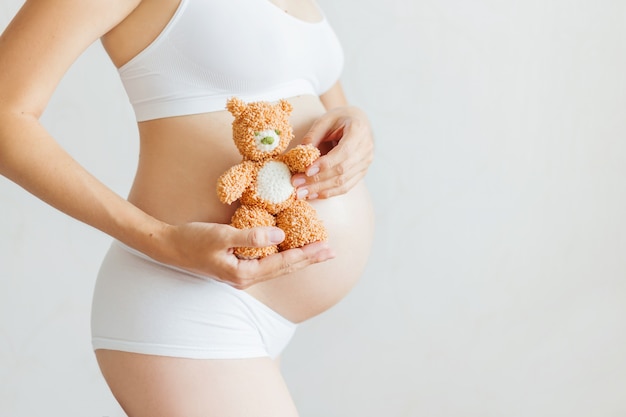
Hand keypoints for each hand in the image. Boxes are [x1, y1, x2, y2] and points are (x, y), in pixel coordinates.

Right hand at [159, 222, 334, 288]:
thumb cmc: (191, 240)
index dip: (306, 254)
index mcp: (244, 273)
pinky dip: (283, 255)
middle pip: (285, 268)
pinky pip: (268, 262)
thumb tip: (280, 235)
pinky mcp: (238, 266)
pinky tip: (290, 248)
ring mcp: (242, 274)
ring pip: (278, 267)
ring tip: (318, 251)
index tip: (326, 247)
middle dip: (309, 259)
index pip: (283, 264)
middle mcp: (246, 278)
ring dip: (298, 258)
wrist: (168, 247)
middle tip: (332, 251)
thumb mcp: (220, 236)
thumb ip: (251, 236)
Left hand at [292, 106, 373, 199]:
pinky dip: (328, 193)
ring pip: (343, 182)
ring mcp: (365, 163)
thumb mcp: (325, 120)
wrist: (358, 121)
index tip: (307, 171)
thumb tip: (299, 153)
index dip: (325, 164)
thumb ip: (313, 135)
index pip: (344, 152)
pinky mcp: (361, 173)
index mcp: (359, 131)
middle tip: (297, 184)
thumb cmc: (340, 119)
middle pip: (342, 170)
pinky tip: (313, 195)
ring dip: (320, 190)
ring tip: (301, 193)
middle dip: (317, 180)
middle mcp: (366, 149)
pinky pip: (345, 187)